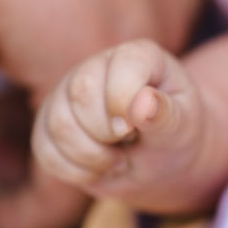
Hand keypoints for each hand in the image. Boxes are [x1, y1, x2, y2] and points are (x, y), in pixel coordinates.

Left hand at [0, 0, 201, 227]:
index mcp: (88, 76)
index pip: (68, 192)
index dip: (16, 218)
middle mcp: (149, 56)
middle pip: (95, 154)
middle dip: (30, 162)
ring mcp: (174, 15)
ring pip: (118, 107)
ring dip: (59, 112)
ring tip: (3, 72)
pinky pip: (142, 59)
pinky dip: (92, 66)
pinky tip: (47, 25)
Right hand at [33, 40, 207, 211]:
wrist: (161, 162)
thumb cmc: (175, 138)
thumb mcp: (182, 129)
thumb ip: (166, 116)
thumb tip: (143, 102)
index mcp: (138, 57)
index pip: (120, 67)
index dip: (124, 103)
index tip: (136, 129)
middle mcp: (97, 67)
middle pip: (81, 93)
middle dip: (106, 133)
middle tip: (129, 146)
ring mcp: (68, 94)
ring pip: (58, 125)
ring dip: (90, 157)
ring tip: (117, 160)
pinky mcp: (50, 124)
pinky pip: (45, 150)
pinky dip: (74, 171)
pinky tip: (97, 169)